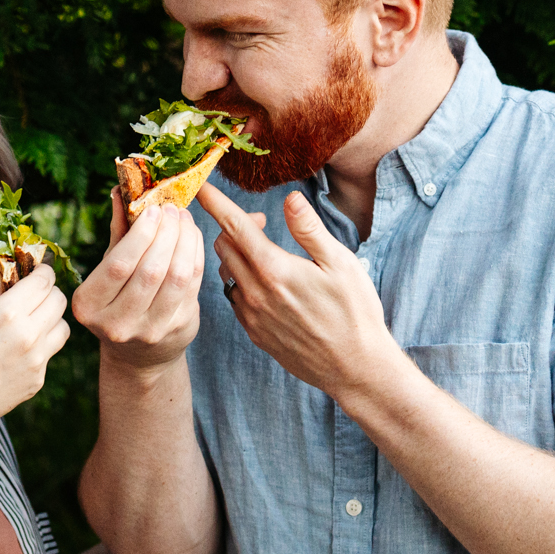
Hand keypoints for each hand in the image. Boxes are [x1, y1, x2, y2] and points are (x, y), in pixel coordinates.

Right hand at [0, 267, 69, 443]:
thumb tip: (3, 273)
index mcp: (6, 314)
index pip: (44, 280)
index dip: (40, 271)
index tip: (32, 271)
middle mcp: (28, 336)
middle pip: (59, 299)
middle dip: (47, 291)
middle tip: (29, 295)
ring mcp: (37, 361)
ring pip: (63, 326)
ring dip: (50, 318)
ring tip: (26, 321)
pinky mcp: (38, 380)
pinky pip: (50, 352)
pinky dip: (41, 344)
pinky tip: (16, 349)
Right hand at [72, 194, 203, 374]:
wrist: (138, 353)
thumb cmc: (119, 298)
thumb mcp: (108, 268)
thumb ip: (117, 232)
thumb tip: (120, 191)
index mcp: (89, 305)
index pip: (119, 263)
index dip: (141, 233)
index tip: (154, 209)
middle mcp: (116, 323)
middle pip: (150, 269)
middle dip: (167, 232)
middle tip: (173, 209)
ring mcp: (150, 330)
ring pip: (176, 276)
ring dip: (185, 240)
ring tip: (184, 219)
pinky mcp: (178, 329)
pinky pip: (193, 284)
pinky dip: (196, 254)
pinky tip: (192, 237)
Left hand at [196, 184, 399, 399]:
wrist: (355, 368)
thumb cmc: (355, 312)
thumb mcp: (341, 263)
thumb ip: (309, 230)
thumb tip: (289, 199)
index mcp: (275, 270)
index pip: (234, 226)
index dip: (214, 202)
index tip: (199, 186)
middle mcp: (255, 293)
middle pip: (223, 246)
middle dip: (234, 226)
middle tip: (262, 222)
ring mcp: (252, 316)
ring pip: (225, 272)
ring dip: (235, 254)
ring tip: (265, 253)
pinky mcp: (254, 333)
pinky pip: (234, 297)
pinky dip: (240, 281)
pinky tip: (265, 282)